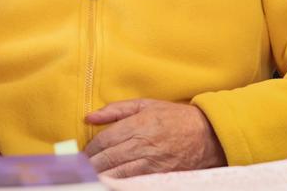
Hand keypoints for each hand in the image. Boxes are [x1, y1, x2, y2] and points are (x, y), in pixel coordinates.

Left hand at [84, 99, 225, 177]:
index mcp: (139, 124)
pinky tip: (110, 181)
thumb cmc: (174, 117)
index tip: (82, 153)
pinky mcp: (160, 175)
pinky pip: (134, 181)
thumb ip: (116, 110)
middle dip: (92, 165)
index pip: (106, 139)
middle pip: (109, 158)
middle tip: (80, 169)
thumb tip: (90, 117)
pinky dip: (119, 182)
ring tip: (90, 177)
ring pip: (119, 172)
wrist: (207, 135)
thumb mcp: (146, 105)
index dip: (90, 148)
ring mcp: (153, 162)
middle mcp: (144, 144)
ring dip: (102, 175)